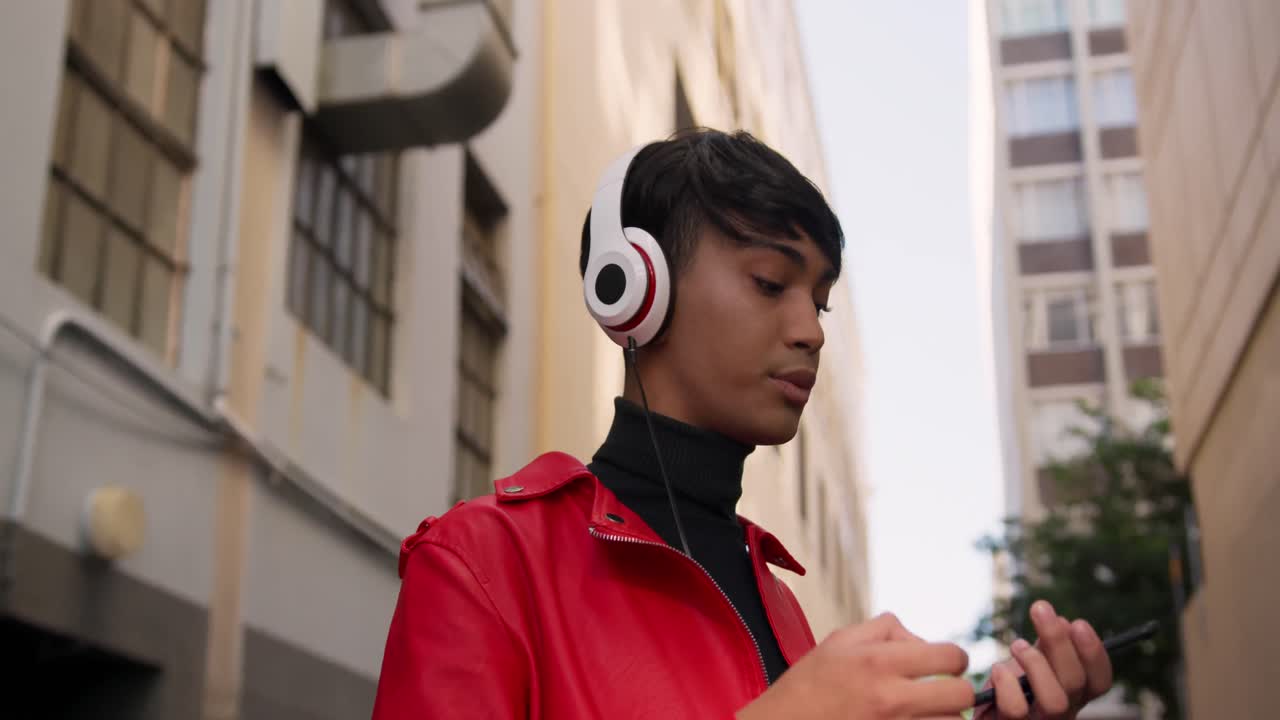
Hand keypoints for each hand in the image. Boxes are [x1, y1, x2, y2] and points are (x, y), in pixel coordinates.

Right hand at [736, 612, 973, 719]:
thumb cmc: (809, 684)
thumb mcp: (839, 641)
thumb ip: (885, 629)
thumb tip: (921, 639)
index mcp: (878, 662)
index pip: (950, 656)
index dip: (954, 658)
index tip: (945, 664)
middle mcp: (890, 698)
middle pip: (963, 694)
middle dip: (958, 691)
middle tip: (943, 691)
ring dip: (946, 717)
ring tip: (929, 712)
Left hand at [975, 601, 1113, 719]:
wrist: (978, 713)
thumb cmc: (1008, 686)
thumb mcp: (1032, 662)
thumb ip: (1047, 647)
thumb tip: (1062, 622)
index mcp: (1073, 695)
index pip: (1099, 680)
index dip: (1094, 653)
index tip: (1078, 622)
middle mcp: (1062, 714)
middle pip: (1075, 683)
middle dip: (1059, 641)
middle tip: (1040, 609)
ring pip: (1055, 702)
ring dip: (1036, 664)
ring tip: (1017, 645)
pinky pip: (1016, 710)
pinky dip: (1007, 684)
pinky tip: (998, 670)